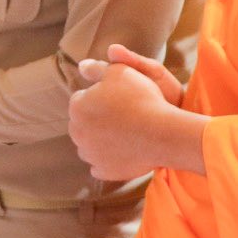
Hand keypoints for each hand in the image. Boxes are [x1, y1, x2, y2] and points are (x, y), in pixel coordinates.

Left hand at [67, 44, 189, 181]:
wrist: (160, 132)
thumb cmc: (140, 98)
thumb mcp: (119, 72)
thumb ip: (97, 68)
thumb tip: (82, 66)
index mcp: (77, 107)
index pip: (82, 99)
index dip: (100, 96)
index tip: (117, 97)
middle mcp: (77, 132)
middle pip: (84, 123)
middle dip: (97, 119)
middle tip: (122, 115)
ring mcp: (90, 154)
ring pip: (90, 145)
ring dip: (101, 140)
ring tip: (124, 133)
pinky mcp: (104, 171)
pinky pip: (101, 166)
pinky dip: (109, 161)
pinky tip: (122, 153)